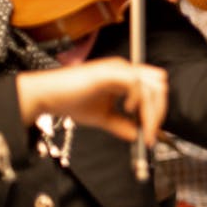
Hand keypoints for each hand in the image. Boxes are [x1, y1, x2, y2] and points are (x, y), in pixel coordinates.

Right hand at [16, 58, 167, 144]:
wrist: (46, 96)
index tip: (151, 135)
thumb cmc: (69, 101)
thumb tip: (137, 136)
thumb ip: (120, 125)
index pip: (154, 89)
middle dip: (159, 112)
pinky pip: (134, 82)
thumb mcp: (102, 118)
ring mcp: (118, 69)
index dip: (158, 111)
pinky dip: (137, 98)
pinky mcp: (108, 72)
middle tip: (150, 135)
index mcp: (125, 78)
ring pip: (151, 85)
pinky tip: (128, 110)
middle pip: (159, 85)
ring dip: (150, 110)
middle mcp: (125, 70)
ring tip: (141, 127)